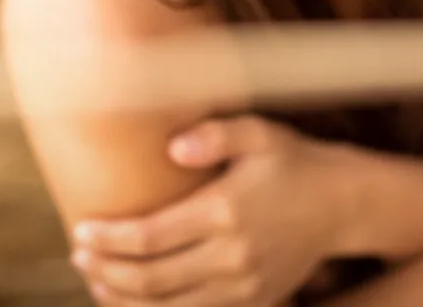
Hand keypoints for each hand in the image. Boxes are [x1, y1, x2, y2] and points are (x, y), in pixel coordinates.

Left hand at [70, 115, 345, 306]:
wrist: (343, 204)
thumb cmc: (291, 160)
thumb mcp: (259, 133)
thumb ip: (216, 134)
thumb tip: (172, 147)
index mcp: (225, 213)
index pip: (150, 237)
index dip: (109, 239)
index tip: (79, 230)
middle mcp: (233, 257)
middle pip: (151, 280)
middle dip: (106, 270)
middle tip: (78, 254)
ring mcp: (244, 287)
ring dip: (124, 300)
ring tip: (96, 279)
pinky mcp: (253, 303)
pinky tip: (134, 300)